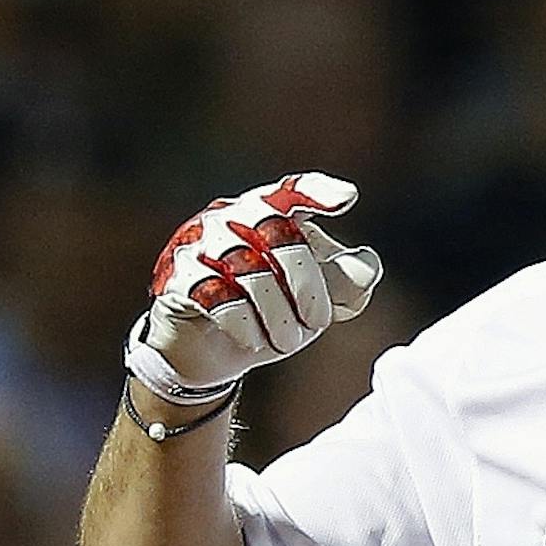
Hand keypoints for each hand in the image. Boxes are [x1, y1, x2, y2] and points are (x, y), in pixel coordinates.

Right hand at [133, 172, 381, 399]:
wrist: (213, 353)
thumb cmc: (269, 313)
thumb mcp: (315, 302)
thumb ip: (346, 283)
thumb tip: (367, 264)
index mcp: (269, 214)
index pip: (293, 192)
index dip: (318, 191)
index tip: (348, 198)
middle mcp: (231, 218)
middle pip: (276, 228)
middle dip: (306, 282)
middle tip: (320, 322)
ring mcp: (200, 245)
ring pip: (248, 268)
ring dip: (277, 314)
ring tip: (287, 342)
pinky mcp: (179, 280)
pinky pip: (216, 296)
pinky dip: (244, 324)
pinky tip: (254, 340)